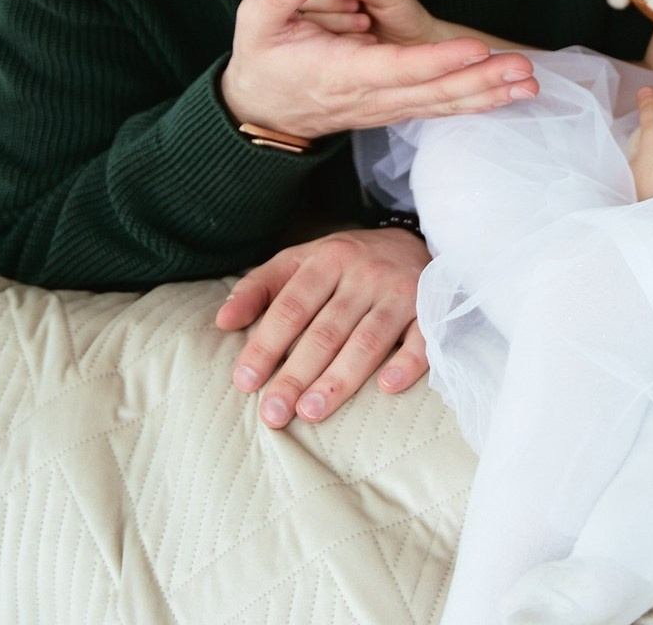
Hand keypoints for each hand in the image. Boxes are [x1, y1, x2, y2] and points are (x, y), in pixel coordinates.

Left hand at [215, 228, 430, 428]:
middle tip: (273, 412)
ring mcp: (400, 291)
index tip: (245, 381)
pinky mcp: (430, 308)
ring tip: (312, 412)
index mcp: (329, 259)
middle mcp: (365, 274)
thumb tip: (222, 321)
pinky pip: (422, 338)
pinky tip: (387, 387)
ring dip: (340, 377)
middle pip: (327, 329)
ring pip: (368, 339)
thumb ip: (260, 287)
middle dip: (297, 373)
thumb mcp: (303, 260)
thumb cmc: (347, 262)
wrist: (413, 241)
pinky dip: (407, 362)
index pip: (292, 306)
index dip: (267, 344)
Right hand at [221, 0, 537, 137]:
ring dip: (488, 94)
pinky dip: (475, 102)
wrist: (261, 113)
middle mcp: (370, 96)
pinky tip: (506, 95)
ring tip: (529, 84)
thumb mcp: (255, 25)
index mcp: (341, 73)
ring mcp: (385, 106)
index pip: (397, 69)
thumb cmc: (263, 64)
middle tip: (521, 69)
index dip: (438, 61)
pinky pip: (439, 107)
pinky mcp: (393, 107)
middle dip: (481, 81)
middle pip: (433, 92)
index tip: (474, 49)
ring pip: (442, 104)